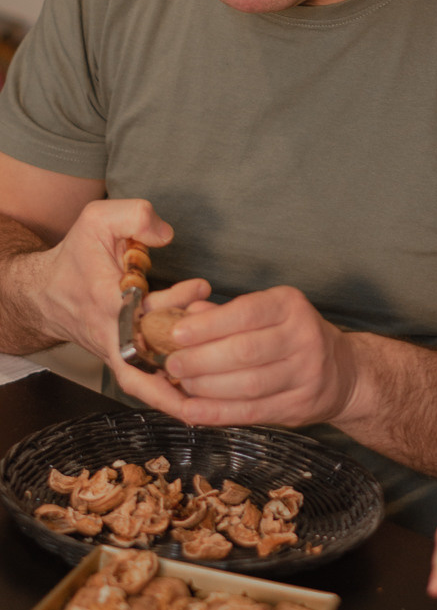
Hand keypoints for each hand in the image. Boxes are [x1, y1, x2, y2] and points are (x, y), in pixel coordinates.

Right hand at [24, 197, 207, 377]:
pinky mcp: (125, 364)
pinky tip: (204, 388)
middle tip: (215, 326)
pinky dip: (175, 392)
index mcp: (105, 301)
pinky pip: (149, 387)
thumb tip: (166, 234)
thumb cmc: (77, 257)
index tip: (201, 286)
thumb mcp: (99, 221)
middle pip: (149, 361)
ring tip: (218, 366)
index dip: (176, 300)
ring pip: (149, 384)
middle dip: (187, 350)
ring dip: (182, 384)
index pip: (142, 309)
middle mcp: (111, 335)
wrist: (46, 294)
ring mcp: (117, 354)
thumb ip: (135, 217)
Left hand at [133, 286, 357, 428]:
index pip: (245, 313)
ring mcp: (306, 375)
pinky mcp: (300, 406)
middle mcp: (304, 337)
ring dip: (206, 387)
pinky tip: (194, 410)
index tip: (177, 334)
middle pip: (244, 351)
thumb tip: (186, 316)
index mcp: (291, 306)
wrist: (342, 371)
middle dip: (201, 359)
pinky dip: (218, 413)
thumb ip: (227, 314)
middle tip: (173, 363)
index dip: (208, 325)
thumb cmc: (293, 336)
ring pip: (247, 385)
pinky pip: (251, 412)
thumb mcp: (268, 312)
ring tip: (183, 384)